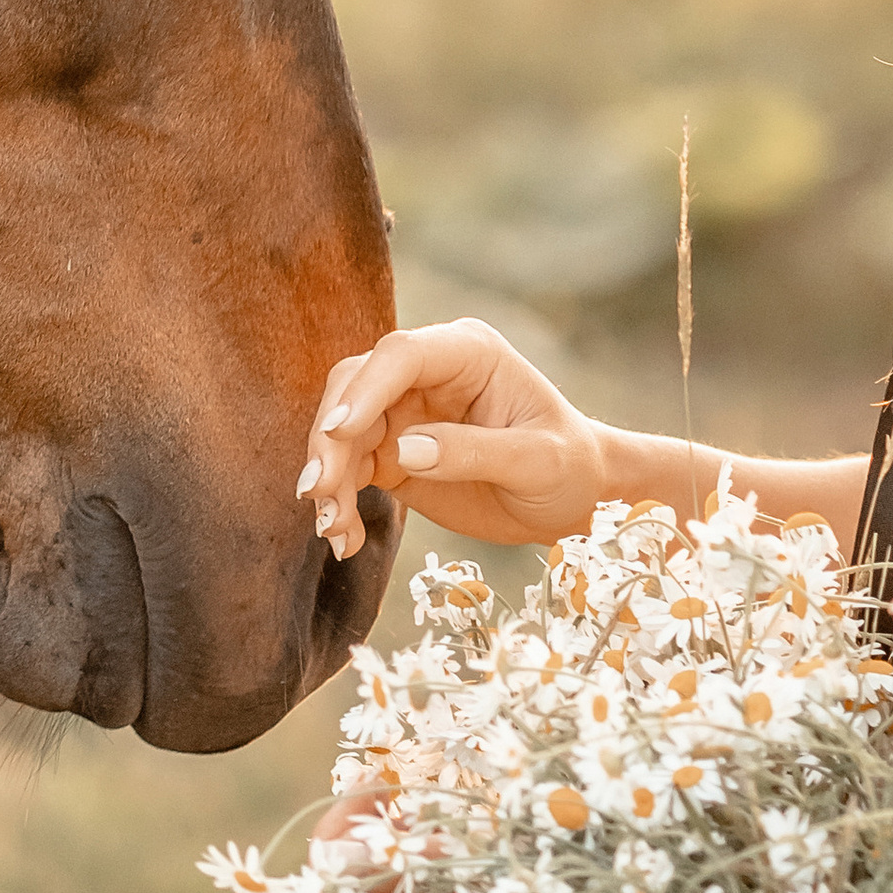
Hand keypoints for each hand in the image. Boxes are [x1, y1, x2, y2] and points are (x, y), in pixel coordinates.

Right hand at [300, 320, 611, 561]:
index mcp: (468, 354)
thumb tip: (404, 449)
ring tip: (334, 530)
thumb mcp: (539, 462)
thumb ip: (475, 452)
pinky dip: (338, 502)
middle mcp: (428, 375)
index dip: (364, 389)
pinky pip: (349, 469)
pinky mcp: (393, 454)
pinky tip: (345, 539)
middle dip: (330, 438)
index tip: (339, 431)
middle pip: (354, 387)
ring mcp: (405, 413)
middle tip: (320, 492)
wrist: (573, 500)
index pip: (401, 355)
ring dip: (328, 477)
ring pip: (341, 431)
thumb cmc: (570, 468)